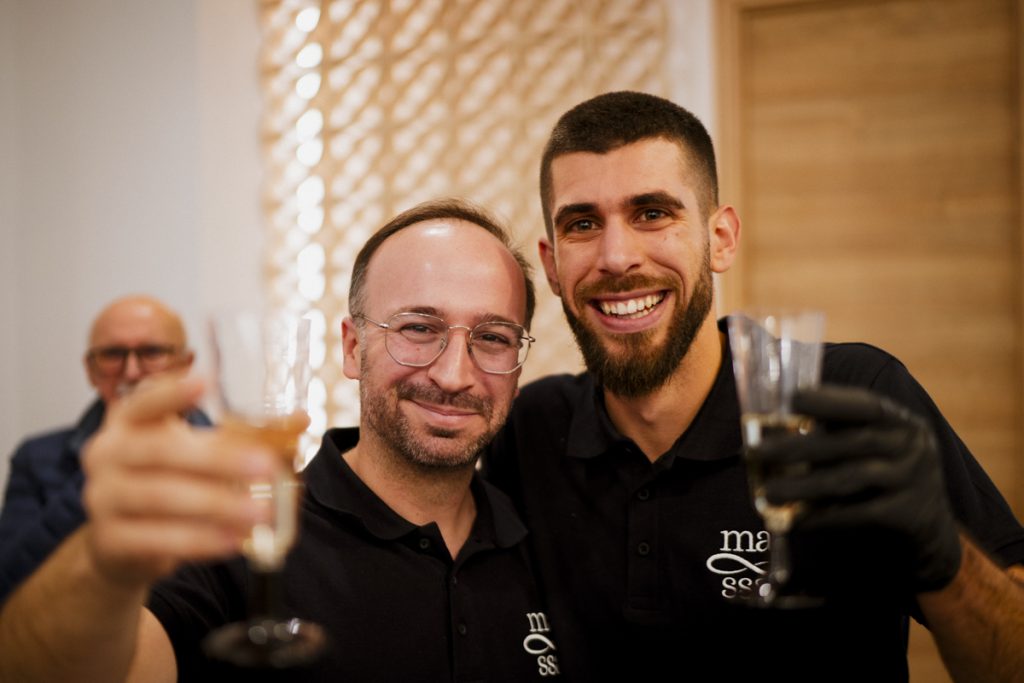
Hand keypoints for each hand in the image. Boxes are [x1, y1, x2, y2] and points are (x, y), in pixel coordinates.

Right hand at [81, 375, 276, 587]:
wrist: (119, 545)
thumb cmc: (165, 481)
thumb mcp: (192, 451)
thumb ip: (240, 436)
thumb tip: (302, 420)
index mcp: (127, 423)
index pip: (143, 401)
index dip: (170, 393)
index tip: (204, 382)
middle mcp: (107, 455)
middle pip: (160, 451)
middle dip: (218, 459)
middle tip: (267, 467)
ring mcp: (103, 498)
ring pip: (161, 498)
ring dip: (218, 505)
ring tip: (263, 512)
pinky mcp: (110, 541)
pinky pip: (159, 540)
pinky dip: (201, 540)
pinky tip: (236, 540)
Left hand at [752, 384, 961, 592]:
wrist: (929, 531)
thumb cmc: (884, 478)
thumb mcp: (873, 449)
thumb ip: (837, 436)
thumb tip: (772, 432)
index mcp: (902, 422)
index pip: (867, 405)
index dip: (830, 400)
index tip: (792, 398)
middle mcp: (912, 447)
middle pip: (851, 442)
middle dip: (798, 446)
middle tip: (755, 452)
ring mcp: (914, 481)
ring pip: (850, 478)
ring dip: (803, 485)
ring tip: (768, 492)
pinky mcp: (907, 516)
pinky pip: (857, 514)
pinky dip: (822, 517)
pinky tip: (794, 520)